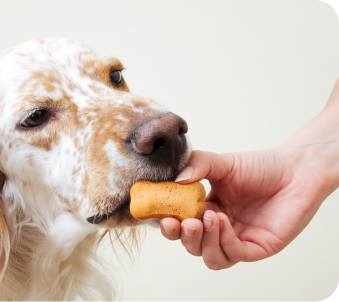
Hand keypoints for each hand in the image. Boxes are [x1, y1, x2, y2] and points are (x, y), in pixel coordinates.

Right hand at [160, 148, 333, 269]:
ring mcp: (237, 240)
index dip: (167, 224)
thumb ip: (197, 165)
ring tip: (208, 218)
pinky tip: (223, 221)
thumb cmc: (260, 166)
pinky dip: (223, 240)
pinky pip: (233, 254)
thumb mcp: (222, 162)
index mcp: (206, 210)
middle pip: (191, 245)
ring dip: (202, 242)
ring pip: (209, 257)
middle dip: (183, 237)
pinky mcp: (256, 248)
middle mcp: (219, 228)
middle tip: (181, 222)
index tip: (160, 215)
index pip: (180, 224)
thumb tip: (176, 179)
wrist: (296, 170)